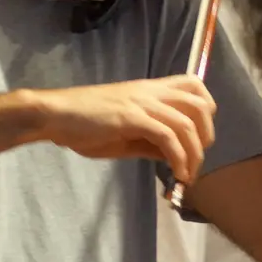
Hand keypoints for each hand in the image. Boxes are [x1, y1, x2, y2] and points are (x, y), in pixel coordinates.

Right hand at [32, 74, 216, 183]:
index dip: (206, 111)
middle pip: (199, 104)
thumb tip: (172, 156)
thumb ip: (149, 141)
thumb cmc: (84, 123)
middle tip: (196, 161)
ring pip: (186, 124)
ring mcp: (141, 103)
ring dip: (194, 154)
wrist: (55, 115)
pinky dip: (178, 158)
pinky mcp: (131, 117)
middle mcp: (151, 92)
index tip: (200, 138)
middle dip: (206, 136)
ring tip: (187, 175)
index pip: (193, 86)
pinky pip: (167, 137)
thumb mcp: (123, 132)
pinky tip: (175, 173)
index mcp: (150, 90)